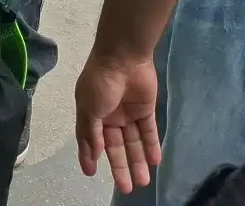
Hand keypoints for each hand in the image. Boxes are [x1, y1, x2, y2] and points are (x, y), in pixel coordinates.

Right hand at [75, 52, 160, 193]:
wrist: (123, 57)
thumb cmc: (101, 82)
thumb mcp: (89, 108)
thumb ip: (91, 133)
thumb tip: (92, 154)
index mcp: (91, 113)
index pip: (91, 141)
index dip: (90, 157)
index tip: (91, 175)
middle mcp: (109, 116)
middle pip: (116, 146)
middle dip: (120, 167)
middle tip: (126, 188)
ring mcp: (128, 112)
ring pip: (133, 142)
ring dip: (138, 161)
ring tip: (143, 181)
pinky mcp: (146, 109)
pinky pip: (149, 131)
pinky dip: (152, 145)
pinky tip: (155, 161)